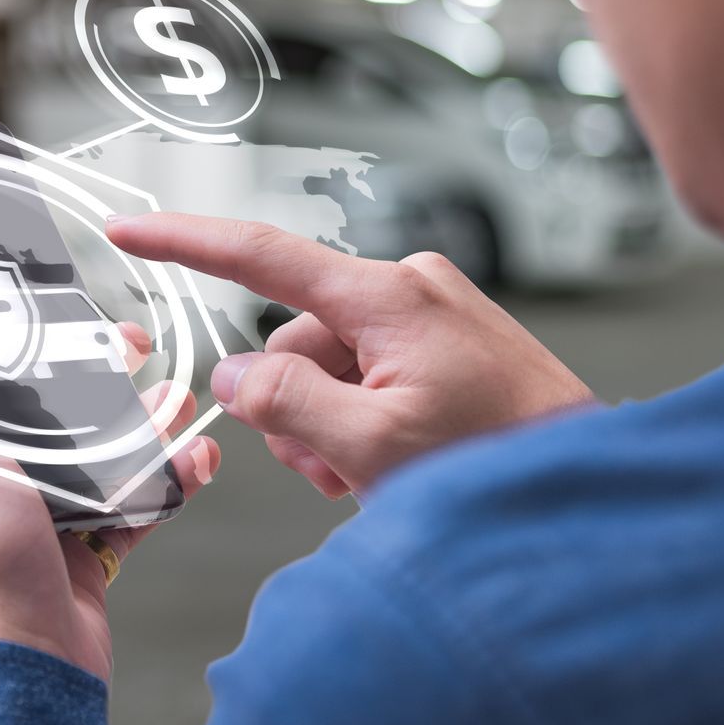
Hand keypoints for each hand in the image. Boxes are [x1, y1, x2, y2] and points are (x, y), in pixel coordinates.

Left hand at [0, 310, 217, 681]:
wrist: (28, 652)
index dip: (9, 339)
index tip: (52, 315)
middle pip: (43, 404)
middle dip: (95, 372)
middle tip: (132, 349)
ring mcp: (36, 513)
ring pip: (96, 446)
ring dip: (143, 418)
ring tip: (175, 402)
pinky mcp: (83, 546)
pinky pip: (131, 498)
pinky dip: (165, 476)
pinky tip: (191, 457)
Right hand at [108, 214, 595, 497]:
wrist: (593, 493)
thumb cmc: (505, 467)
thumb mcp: (373, 447)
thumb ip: (287, 404)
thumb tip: (235, 377)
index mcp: (389, 297)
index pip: (260, 256)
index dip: (185, 243)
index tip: (130, 231)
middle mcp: (408, 288)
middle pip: (292, 340)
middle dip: (295, 406)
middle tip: (340, 465)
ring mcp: (429, 314)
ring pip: (324, 365)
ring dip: (329, 423)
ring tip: (379, 470)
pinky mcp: (443, 341)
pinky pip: (364, 371)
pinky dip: (361, 418)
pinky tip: (396, 457)